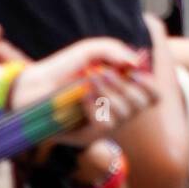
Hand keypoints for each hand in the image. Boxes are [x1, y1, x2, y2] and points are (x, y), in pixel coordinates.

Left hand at [12, 39, 155, 146]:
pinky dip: (95, 105)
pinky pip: (104, 123)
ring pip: (124, 113)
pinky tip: (83, 96)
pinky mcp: (89, 136)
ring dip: (108, 92)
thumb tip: (136, 63)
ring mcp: (105, 125)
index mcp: (125, 91)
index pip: (153, 95)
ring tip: (89, 79)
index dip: (149, 84)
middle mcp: (119, 110)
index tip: (133, 72)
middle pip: (142, 104)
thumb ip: (116, 50)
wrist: (35, 84)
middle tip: (103, 72)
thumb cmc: (65, 67)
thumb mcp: (91, 50)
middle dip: (124, 85)